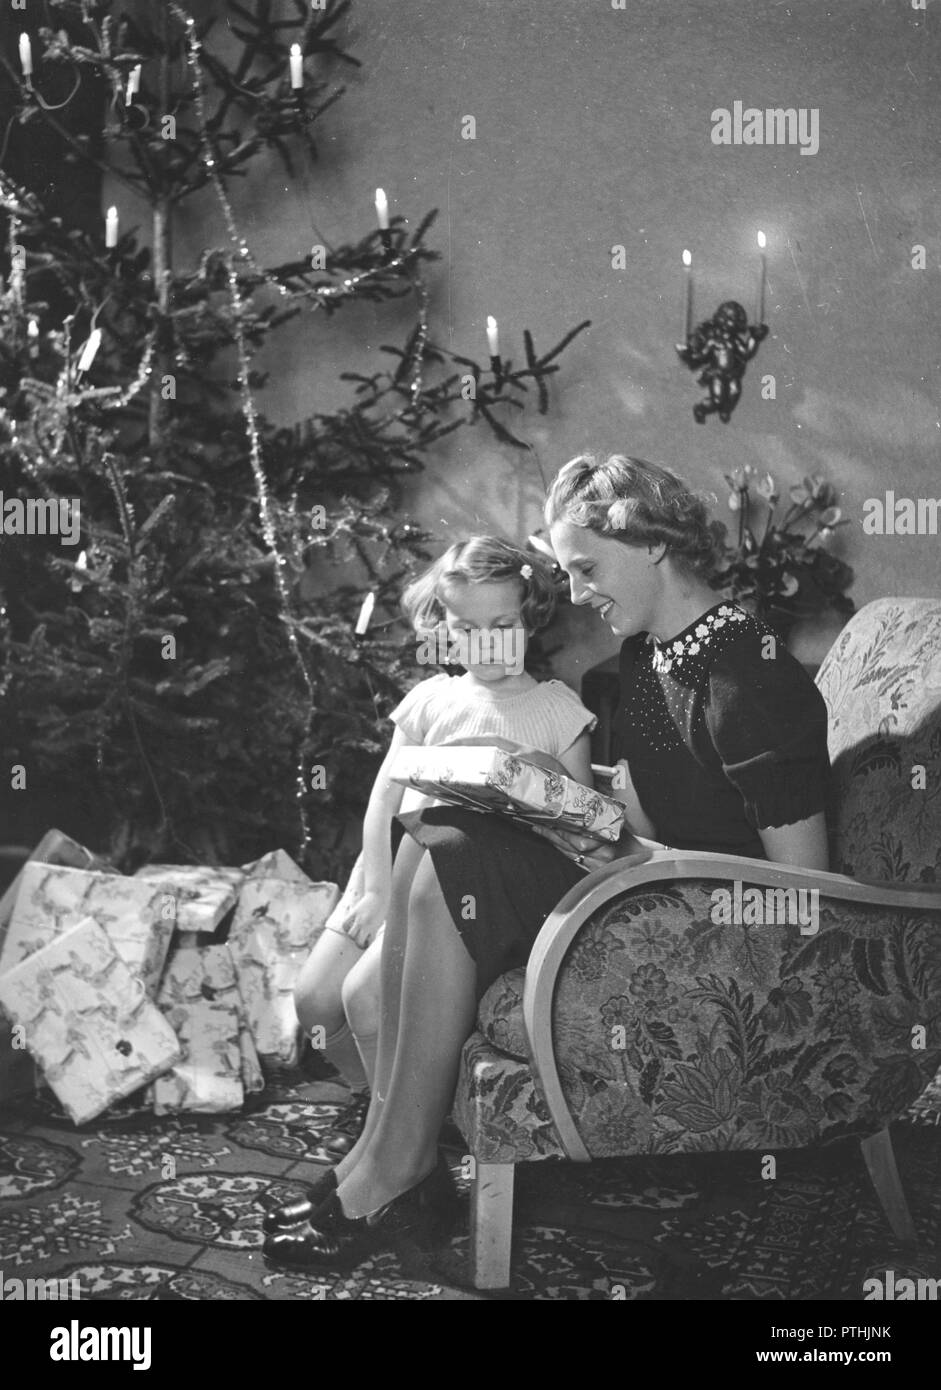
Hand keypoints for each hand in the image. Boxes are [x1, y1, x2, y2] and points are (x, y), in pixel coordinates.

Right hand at [341, 890, 386, 940]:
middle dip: (358, 942)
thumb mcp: (380, 921)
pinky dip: (346, 927)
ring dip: (352, 935)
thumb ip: (373, 929)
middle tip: (361, 939)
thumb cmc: (382, 908)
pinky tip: (351, 925)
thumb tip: (367, 936)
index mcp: (374, 928)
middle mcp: (365, 924)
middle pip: (357, 941)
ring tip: (356, 932)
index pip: (368, 943)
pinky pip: (345, 923)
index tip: (367, 943)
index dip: (367, 945)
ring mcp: (358, 918)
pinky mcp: (353, 912)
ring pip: (350, 934)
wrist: (379, 895)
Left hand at [532, 809, 647, 869]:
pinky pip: (574, 861)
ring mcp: (596, 866)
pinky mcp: (593, 872)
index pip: (578, 835)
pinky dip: (563, 851)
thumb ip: (601, 817)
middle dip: (552, 835)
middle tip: (538, 825)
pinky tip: (554, 844)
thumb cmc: (631, 841)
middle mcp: (600, 855)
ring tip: (540, 831)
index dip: (561, 828)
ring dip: (553, 842)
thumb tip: (582, 802)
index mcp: (607, 841)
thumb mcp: (618, 824)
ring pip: (569, 853)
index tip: (549, 819)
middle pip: (569, 845)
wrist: (642, 861)